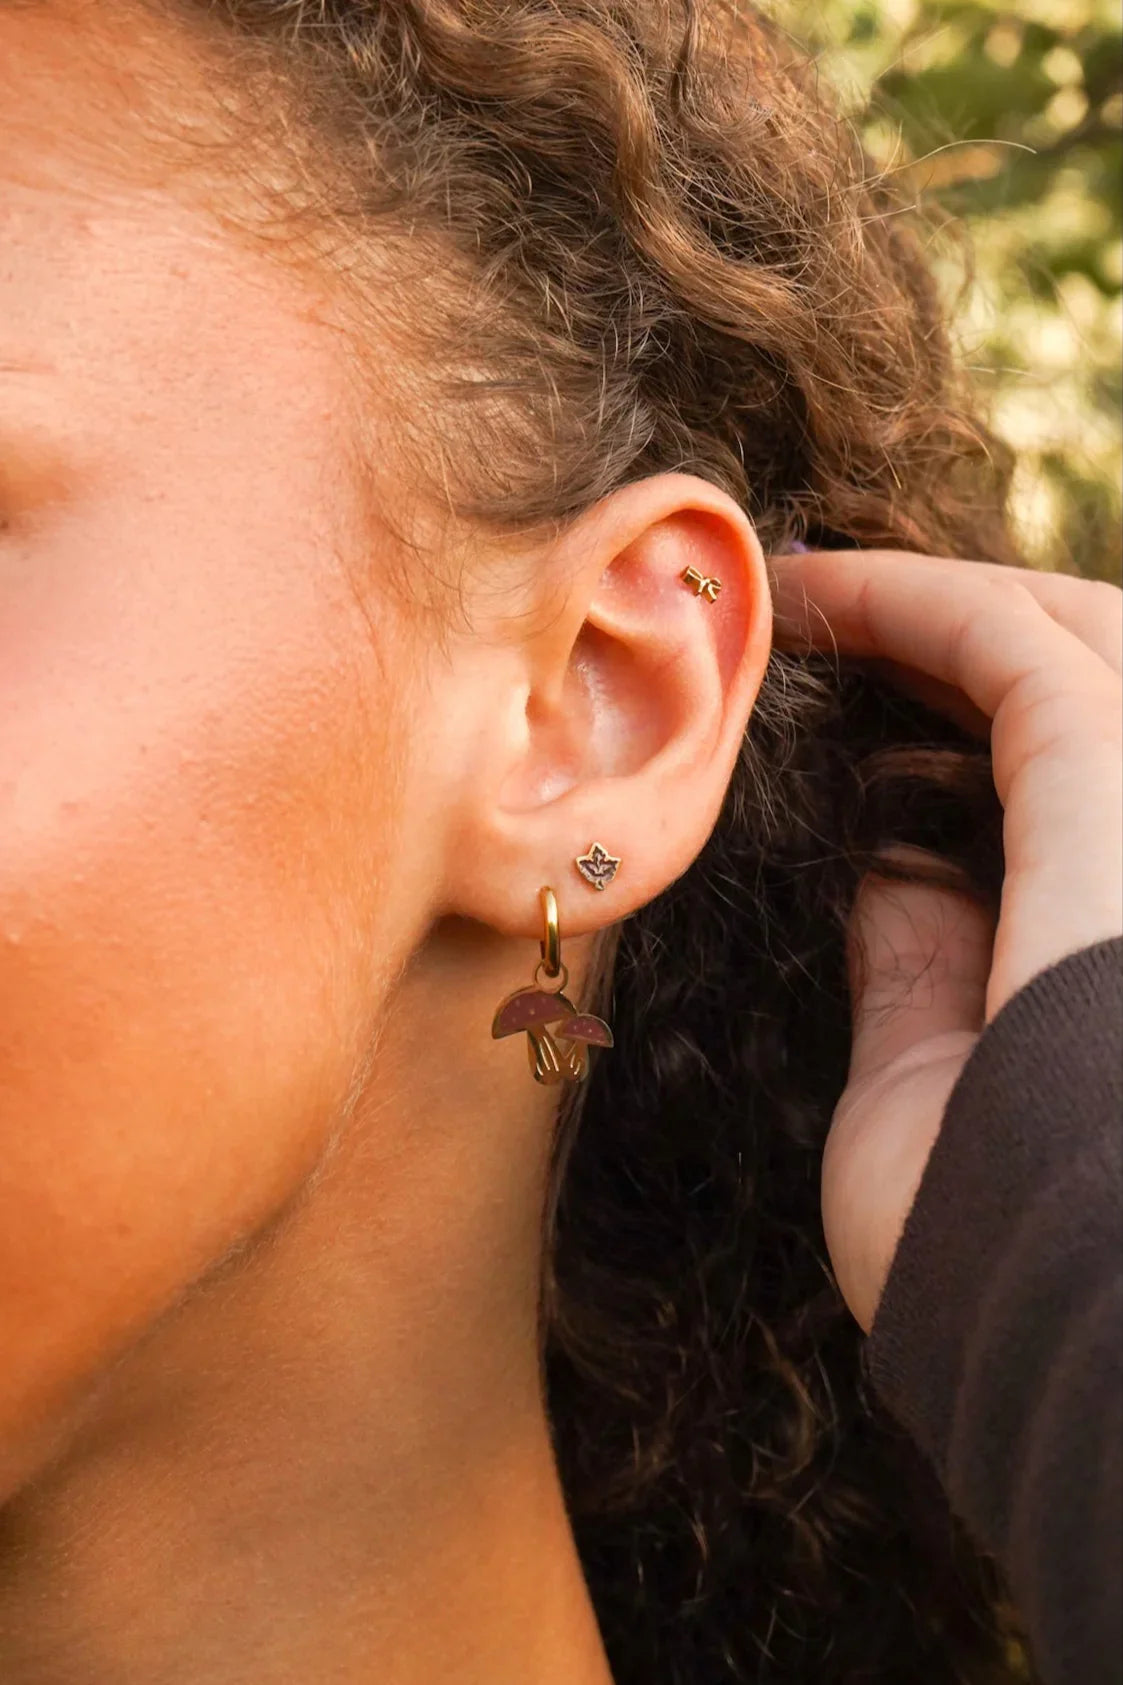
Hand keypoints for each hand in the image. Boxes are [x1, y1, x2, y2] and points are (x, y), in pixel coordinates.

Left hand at [767, 550, 1122, 1332]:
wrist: (1065, 1356)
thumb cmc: (985, 1267)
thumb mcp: (934, 1094)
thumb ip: (928, 968)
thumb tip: (894, 871)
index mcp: (1111, 933)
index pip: (1072, 776)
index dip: (963, 709)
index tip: (837, 686)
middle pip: (1102, 679)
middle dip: (961, 635)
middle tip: (815, 611)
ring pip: (1086, 646)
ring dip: (940, 605)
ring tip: (806, 593)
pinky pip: (1025, 662)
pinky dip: (922, 608)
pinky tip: (819, 596)